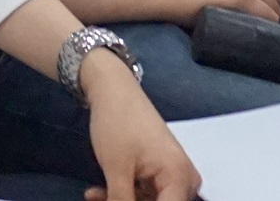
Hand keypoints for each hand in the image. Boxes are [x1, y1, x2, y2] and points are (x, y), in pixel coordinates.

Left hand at [80, 60, 200, 200]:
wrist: (112, 90)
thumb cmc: (117, 123)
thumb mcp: (116, 169)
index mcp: (180, 177)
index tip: (119, 200)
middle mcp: (185, 179)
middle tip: (101, 198)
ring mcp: (173, 175)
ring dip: (122, 200)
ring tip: (95, 194)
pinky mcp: (161, 172)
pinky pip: (146, 193)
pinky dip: (124, 193)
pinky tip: (97, 192)